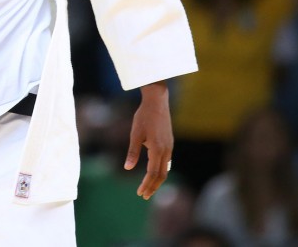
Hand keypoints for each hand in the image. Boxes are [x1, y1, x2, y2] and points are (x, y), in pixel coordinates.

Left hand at [124, 81, 172, 199]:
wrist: (157, 101)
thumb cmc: (144, 116)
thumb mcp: (135, 134)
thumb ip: (132, 152)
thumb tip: (127, 168)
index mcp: (157, 149)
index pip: (153, 173)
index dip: (146, 184)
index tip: (140, 193)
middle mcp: (166, 150)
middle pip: (161, 175)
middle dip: (153, 187)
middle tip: (144, 196)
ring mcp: (170, 147)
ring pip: (166, 169)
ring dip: (158, 180)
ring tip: (150, 187)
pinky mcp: (170, 143)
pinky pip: (167, 162)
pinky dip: (161, 171)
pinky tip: (156, 173)